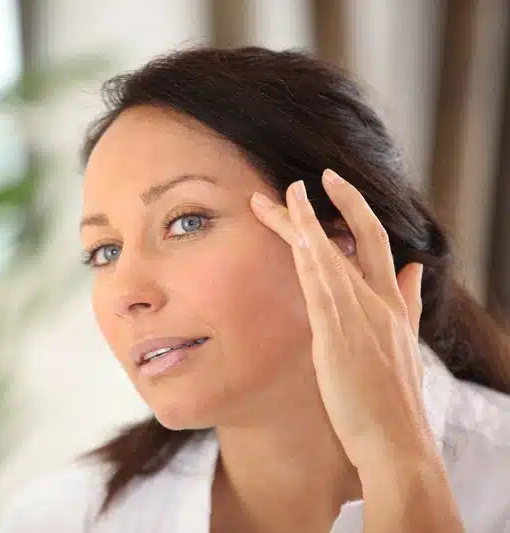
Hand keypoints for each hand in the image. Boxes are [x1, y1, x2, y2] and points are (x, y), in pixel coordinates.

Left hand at [249, 169, 434, 471]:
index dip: (355, 210)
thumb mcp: (405, 347)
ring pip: (331, 257)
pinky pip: (322, 287)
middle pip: (357, 239)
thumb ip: (409, 305)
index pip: (375, 244)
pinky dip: (311, 257)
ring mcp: (361, 317)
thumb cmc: (394, 402)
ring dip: (303, 223)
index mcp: (393, 305)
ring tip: (280, 195)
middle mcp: (380, 303)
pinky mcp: (339, 336)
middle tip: (304, 178)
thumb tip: (415, 270)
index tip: (332, 187)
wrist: (397, 444)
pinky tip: (298, 233)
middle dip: (332, 205)